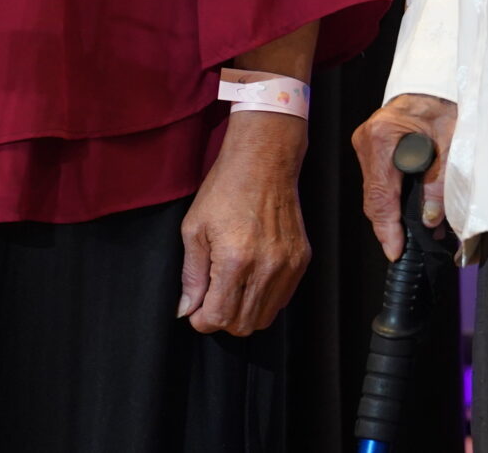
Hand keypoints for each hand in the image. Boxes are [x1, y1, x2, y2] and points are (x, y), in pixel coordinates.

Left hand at [178, 112, 310, 335]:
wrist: (264, 162)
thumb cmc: (225, 190)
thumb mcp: (194, 229)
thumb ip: (191, 275)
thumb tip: (186, 309)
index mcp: (236, 260)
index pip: (218, 318)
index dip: (201, 320)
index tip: (196, 310)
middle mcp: (267, 267)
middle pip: (243, 325)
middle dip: (222, 319)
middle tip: (211, 298)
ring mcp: (288, 265)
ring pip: (264, 317)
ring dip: (244, 312)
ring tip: (232, 288)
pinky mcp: (301, 260)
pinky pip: (282, 299)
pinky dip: (264, 298)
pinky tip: (252, 278)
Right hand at [352, 93, 457, 261]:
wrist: (436, 85)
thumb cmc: (444, 104)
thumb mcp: (451, 142)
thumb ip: (440, 181)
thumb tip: (431, 218)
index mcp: (383, 136)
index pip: (380, 193)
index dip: (388, 226)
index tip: (395, 250)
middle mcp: (367, 140)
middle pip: (373, 198)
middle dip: (390, 226)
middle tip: (408, 248)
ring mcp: (365, 144)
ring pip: (374, 193)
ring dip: (392, 215)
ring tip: (413, 235)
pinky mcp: (371, 148)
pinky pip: (378, 183)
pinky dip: (391, 200)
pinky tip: (406, 214)